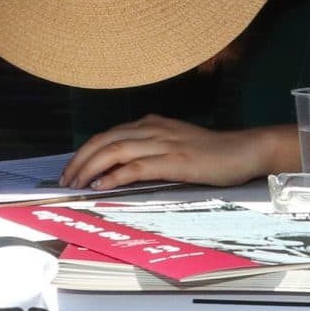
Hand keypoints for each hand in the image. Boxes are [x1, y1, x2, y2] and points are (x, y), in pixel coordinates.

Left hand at [65, 116, 276, 191]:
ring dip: (90, 169)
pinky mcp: (174, 161)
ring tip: (76, 184)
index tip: (71, 170)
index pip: (107, 135)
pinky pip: (136, 167)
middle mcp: (153, 129)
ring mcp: (163, 143)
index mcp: (151, 124)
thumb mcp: (174, 144)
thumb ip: (149, 150)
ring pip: (114, 151)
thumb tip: (119, 169)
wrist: (243, 151)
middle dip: (80, 161)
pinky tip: (101, 186)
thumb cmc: (211, 153)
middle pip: (104, 141)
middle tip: (66, 180)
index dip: (85, 152)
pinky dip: (114, 177)